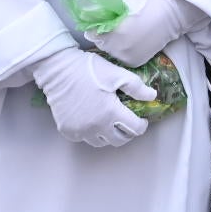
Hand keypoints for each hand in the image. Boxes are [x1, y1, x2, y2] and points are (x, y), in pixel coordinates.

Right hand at [31, 47, 154, 147]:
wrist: (58, 69)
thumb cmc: (88, 69)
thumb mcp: (117, 74)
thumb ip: (136, 87)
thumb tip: (152, 96)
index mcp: (110, 113)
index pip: (134, 129)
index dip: (141, 125)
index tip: (141, 119)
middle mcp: (95, 126)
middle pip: (119, 140)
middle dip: (128, 133)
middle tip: (128, 123)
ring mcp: (80, 130)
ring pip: (101, 142)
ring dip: (109, 135)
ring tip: (111, 123)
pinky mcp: (67, 130)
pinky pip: (84, 139)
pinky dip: (91, 133)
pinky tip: (93, 121)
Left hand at [83, 0, 205, 65]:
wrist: (172, 16)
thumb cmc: (149, 4)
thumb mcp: (125, 1)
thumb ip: (106, 7)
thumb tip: (88, 9)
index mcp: (114, 31)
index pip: (92, 32)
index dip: (95, 25)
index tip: (102, 21)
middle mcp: (119, 48)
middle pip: (100, 43)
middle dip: (104, 35)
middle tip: (114, 25)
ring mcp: (127, 57)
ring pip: (110, 51)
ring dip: (113, 43)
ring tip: (124, 33)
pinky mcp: (135, 62)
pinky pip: (121, 57)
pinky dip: (123, 50)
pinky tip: (131, 40)